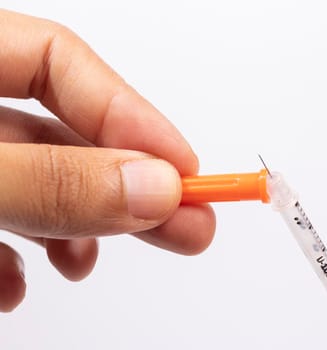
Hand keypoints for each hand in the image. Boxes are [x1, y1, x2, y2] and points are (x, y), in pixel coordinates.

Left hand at [0, 9, 214, 311]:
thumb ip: (53, 182)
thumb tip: (153, 188)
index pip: (62, 61)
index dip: (130, 115)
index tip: (182, 171)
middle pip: (60, 132)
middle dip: (125, 185)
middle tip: (190, 225)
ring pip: (30, 182)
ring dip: (69, 226)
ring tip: (85, 266)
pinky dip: (16, 252)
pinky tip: (17, 282)